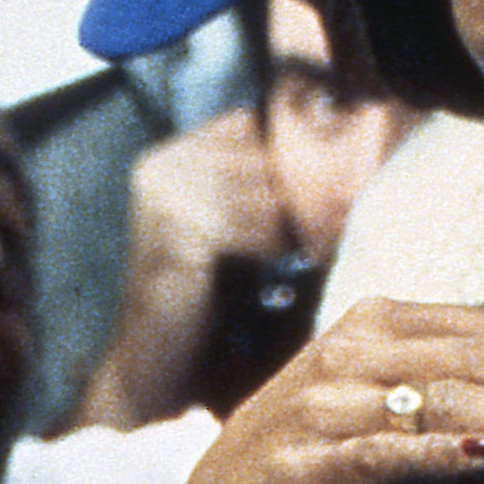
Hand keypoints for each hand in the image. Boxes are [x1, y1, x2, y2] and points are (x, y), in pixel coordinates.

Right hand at [71, 115, 297, 431]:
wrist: (153, 358)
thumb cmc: (195, 296)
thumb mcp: (219, 226)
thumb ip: (246, 185)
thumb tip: (319, 157)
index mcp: (164, 159)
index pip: (245, 125)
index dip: (287, 151)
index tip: (324, 179)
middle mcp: (160, 170)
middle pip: (258, 155)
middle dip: (299, 188)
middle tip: (330, 215)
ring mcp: (166, 201)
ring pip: (264, 191)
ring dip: (297, 219)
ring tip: (311, 244)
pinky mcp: (181, 237)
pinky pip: (255, 228)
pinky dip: (279, 247)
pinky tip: (287, 266)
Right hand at [163, 299, 483, 483]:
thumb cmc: (312, 472)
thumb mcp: (380, 413)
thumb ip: (450, 392)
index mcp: (378, 327)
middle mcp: (348, 352)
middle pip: (476, 354)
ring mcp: (319, 405)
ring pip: (436, 396)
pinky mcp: (298, 464)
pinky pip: (380, 454)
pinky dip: (438, 453)